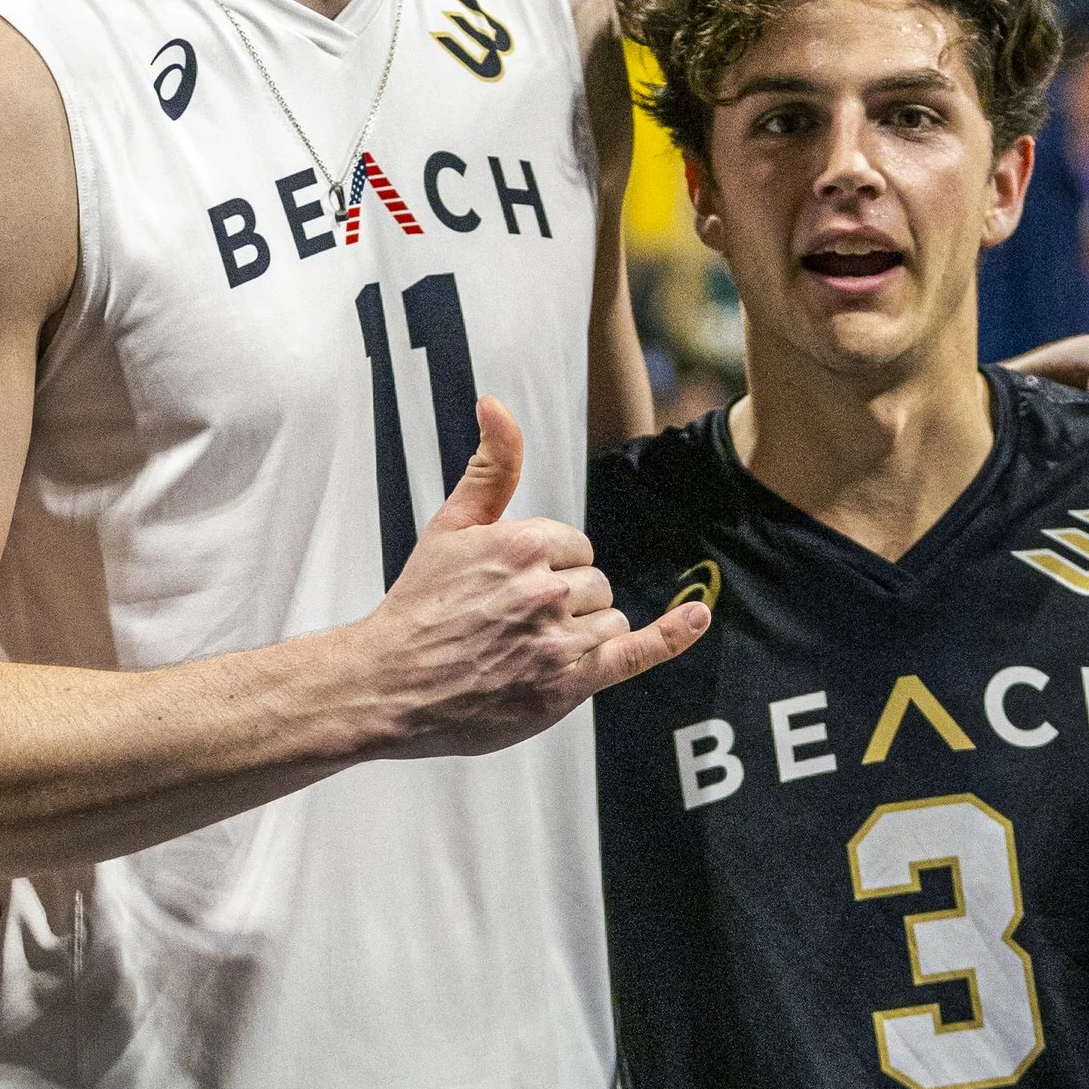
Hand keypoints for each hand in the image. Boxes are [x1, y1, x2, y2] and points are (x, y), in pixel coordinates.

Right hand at [360, 398, 708, 753]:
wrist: (389, 685)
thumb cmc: (419, 606)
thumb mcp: (449, 526)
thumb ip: (489, 466)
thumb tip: (496, 403)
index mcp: (523, 543)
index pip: (575, 547)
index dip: (549, 568)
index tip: (510, 589)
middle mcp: (546, 589)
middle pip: (596, 583)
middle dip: (566, 600)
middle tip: (512, 624)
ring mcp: (558, 640)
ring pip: (608, 619)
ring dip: (583, 632)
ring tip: (527, 650)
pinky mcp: (568, 685)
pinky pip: (637, 652)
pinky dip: (673, 636)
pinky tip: (699, 616)